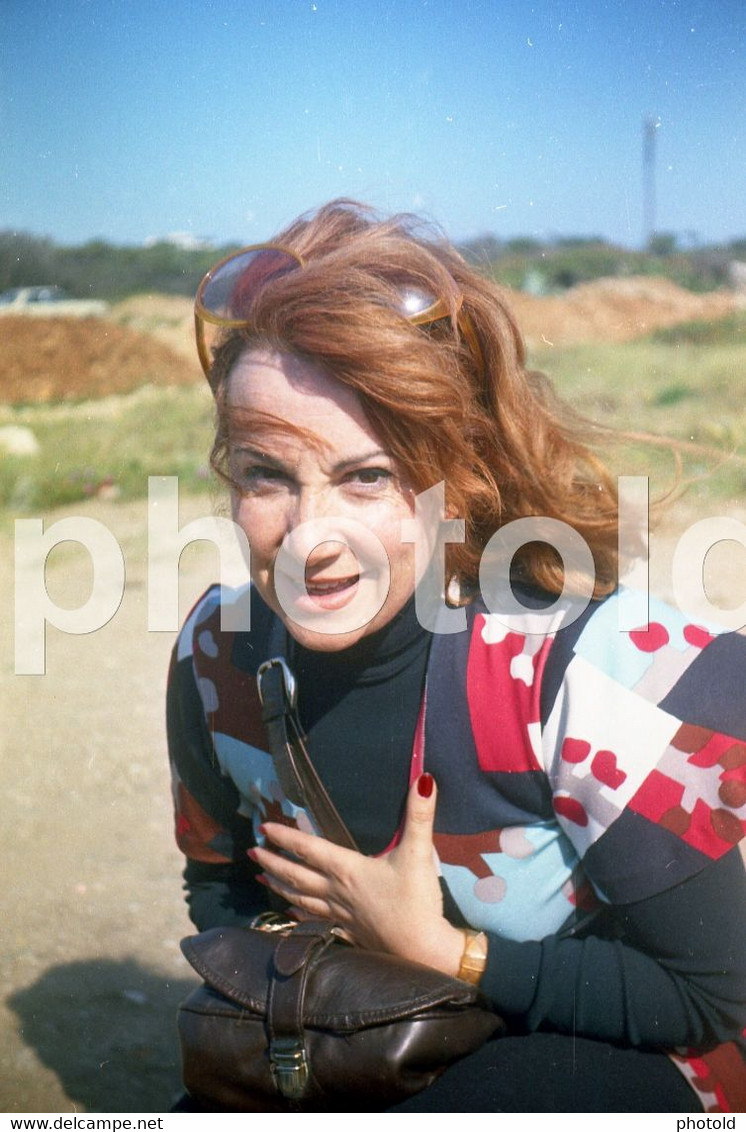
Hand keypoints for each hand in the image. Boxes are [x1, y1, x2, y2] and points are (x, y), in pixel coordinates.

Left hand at [248, 773, 464, 975]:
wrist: (423, 949)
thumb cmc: (417, 901)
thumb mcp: (418, 852)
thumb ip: (419, 815)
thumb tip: (424, 780)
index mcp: (348, 870)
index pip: (309, 849)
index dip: (285, 837)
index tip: (264, 828)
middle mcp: (337, 892)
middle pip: (297, 875)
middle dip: (272, 861)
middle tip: (251, 852)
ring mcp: (340, 915)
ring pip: (301, 898)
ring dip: (279, 886)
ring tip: (262, 878)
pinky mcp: (349, 932)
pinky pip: (315, 921)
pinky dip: (298, 915)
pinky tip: (291, 913)